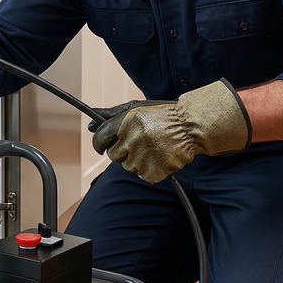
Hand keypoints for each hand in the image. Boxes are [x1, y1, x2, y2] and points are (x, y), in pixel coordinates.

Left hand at [90, 80, 250, 182]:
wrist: (192, 127)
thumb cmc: (163, 116)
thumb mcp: (136, 108)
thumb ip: (112, 115)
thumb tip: (91, 124)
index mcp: (127, 122)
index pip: (100, 138)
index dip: (100, 143)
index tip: (103, 145)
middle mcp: (133, 139)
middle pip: (113, 154)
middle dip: (121, 150)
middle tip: (137, 143)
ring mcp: (144, 156)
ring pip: (127, 166)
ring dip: (136, 160)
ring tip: (152, 147)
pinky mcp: (153, 171)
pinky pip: (142, 174)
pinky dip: (149, 168)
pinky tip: (159, 156)